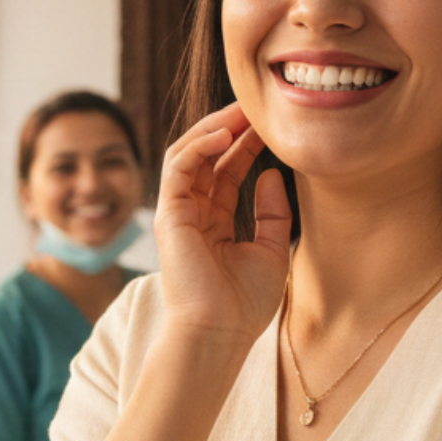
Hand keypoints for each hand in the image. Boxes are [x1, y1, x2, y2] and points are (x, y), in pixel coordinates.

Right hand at [154, 103, 292, 346]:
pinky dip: (198, 147)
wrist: (220, 333)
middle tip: (256, 106)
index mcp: (215, 222)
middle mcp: (193, 213)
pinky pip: (178, 168)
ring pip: (188, 154)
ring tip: (241, 112)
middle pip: (207, 157)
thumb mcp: (272, 250)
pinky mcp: (168, 215)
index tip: (270, 124)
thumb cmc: (245, 303)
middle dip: (230, 128)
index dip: (246, 144)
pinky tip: (224, 135)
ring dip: (213, 129)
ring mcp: (178, 212)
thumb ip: (273, 212)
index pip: (228, 170)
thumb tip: (272, 172)